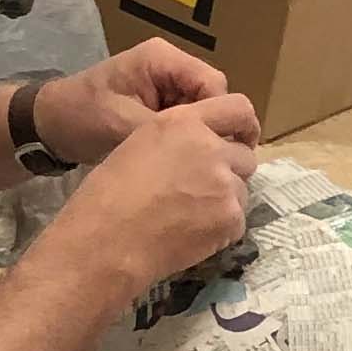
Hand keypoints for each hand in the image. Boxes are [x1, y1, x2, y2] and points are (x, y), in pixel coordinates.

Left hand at [32, 41, 238, 164]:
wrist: (48, 125)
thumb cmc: (81, 117)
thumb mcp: (123, 125)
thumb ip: (166, 132)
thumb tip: (206, 151)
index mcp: (162, 59)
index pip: (213, 84)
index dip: (221, 118)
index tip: (218, 151)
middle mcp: (170, 66)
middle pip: (212, 97)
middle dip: (211, 129)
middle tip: (207, 163)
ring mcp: (165, 85)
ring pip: (202, 112)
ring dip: (198, 137)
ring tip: (192, 165)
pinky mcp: (159, 104)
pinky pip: (186, 121)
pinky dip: (185, 140)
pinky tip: (179, 162)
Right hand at [47, 98, 259, 292]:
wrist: (108, 242)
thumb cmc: (107, 195)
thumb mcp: (137, 145)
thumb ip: (175, 140)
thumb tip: (194, 151)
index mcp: (183, 122)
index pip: (238, 108)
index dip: (243, 127)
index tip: (238, 140)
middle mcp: (210, 147)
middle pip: (244, 155)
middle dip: (230, 171)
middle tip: (204, 189)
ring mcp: (224, 183)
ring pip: (241, 190)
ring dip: (224, 200)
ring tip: (191, 216)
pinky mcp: (231, 218)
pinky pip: (236, 220)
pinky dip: (220, 229)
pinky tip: (191, 235)